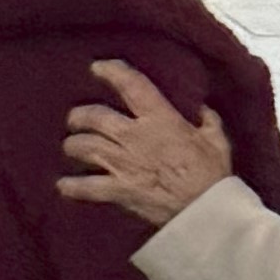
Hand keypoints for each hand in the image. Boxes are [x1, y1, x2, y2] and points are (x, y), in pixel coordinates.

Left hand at [59, 60, 237, 228]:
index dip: (111, 71)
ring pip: (83, 146)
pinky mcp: (118, 190)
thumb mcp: (217, 141)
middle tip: (76, 118)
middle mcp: (134, 137)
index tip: (98, 67)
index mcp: (160, 119)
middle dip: (80, 115)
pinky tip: (63, 185)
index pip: (131, 85)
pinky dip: (72, 186)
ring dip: (73, 145)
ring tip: (71, 146)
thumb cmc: (213, 175)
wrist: (206, 211)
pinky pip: (87, 187)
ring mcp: (122, 164)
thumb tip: (202, 107)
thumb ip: (207, 120)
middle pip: (94, 116)